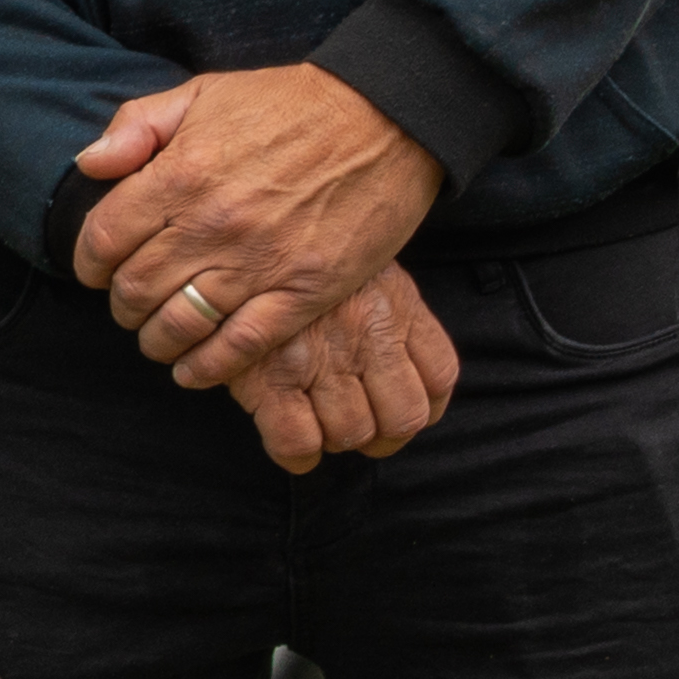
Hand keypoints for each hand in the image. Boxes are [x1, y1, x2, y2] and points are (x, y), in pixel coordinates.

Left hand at [74, 64, 441, 394]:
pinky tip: (193, 369)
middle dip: (121, 305)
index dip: (89, 263)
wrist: (384, 118)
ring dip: (157, 340)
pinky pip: (241, 345)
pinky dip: (207, 367)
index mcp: (181, 174)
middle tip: (129, 306)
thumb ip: (137, 125)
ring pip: (181, 324)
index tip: (97, 270)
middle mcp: (212, 223)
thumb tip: (90, 165)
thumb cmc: (288, 104)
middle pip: (136, 288)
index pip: (104, 239)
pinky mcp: (304, 291)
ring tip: (158, 337)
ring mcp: (259, 261)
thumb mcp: (203, 93)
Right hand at [227, 267, 463, 474]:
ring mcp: (319, 357)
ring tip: (319, 428)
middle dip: (381, 435)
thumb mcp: (357, 259)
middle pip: (402, 418)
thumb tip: (396, 356)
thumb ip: (382, 303)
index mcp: (395, 304)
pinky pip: (298, 440)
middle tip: (359, 429)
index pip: (439, 377)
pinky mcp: (268, 376)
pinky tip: (292, 445)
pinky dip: (298, 454)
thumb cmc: (295, 245)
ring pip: (352, 432)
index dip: (426, 406)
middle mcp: (367, 333)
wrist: (240, 224)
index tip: (400, 410)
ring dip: (337, 441)